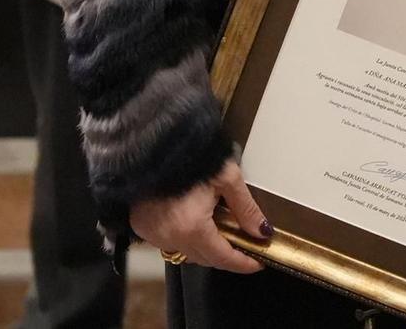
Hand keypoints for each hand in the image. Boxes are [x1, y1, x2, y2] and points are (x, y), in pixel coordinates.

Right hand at [129, 160, 271, 274]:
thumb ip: (246, 208)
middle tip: (245, 246)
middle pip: (205, 259)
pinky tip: (197, 226)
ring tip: (224, 235)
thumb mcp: (227, 178)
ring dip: (206, 249)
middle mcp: (170, 238)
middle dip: (226, 257)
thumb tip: (262, 232)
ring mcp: (154, 235)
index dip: (243, 263)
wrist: (155, 142)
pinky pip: (169, 244)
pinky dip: (185, 240)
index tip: (258, 263)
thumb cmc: (194, 156)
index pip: (222, 258)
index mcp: (192, 228)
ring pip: (186, 254)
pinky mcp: (142, 228)